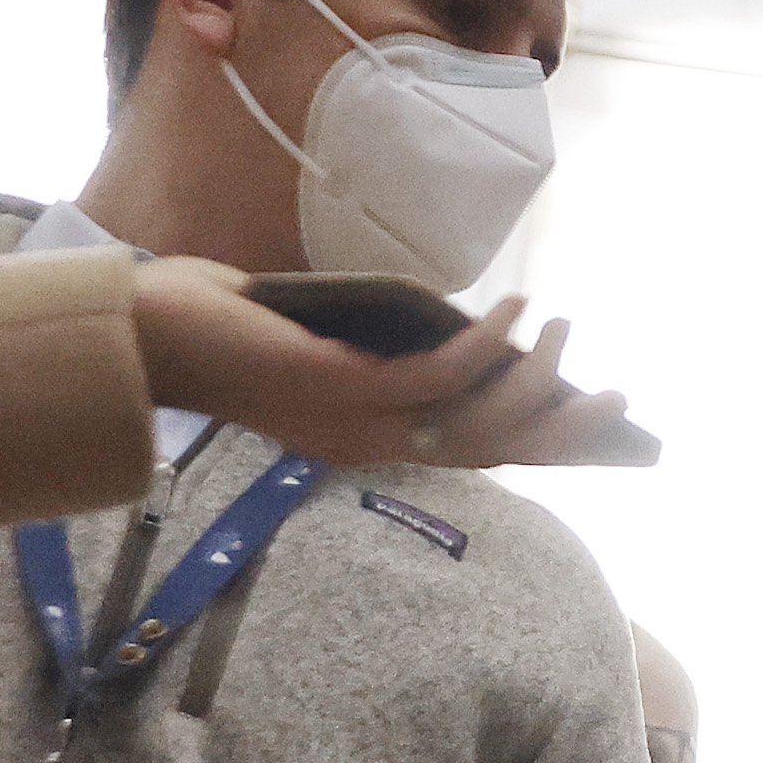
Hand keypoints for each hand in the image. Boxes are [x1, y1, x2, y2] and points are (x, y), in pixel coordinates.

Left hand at [127, 261, 644, 469]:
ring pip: (476, 422)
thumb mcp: (319, 343)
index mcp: (366, 442)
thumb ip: (378, 344)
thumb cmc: (222, 331)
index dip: (540, 444)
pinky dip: (485, 341)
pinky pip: (437, 375)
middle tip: (618, 396)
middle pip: (494, 454)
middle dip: (565, 429)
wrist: (144, 334)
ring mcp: (357, 422)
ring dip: (535, 378)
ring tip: (562, 327)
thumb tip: (449, 324)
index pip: (471, 456)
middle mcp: (369, 445)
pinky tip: (509, 306)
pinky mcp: (343, 389)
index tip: (595, 420)